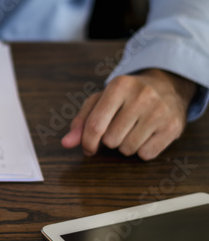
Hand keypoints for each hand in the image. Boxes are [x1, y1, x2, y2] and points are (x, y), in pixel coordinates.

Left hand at [61, 68, 195, 160]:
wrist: (167, 86)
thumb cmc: (127, 96)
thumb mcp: (101, 100)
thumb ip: (81, 121)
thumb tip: (66, 143)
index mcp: (119, 86)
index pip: (95, 125)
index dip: (87, 142)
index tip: (88, 148)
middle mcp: (142, 96)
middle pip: (111, 140)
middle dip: (110, 140)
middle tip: (119, 128)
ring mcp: (159, 111)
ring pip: (128, 149)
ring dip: (125, 146)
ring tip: (133, 130)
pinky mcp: (173, 127)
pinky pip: (146, 154)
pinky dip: (142, 150)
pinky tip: (147, 135)